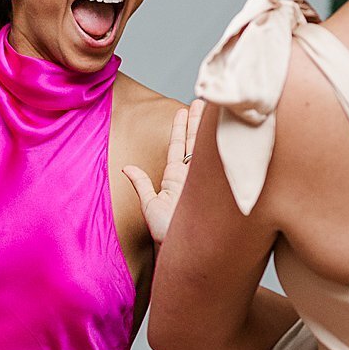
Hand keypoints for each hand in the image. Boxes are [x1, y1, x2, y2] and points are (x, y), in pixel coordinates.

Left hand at [124, 100, 204, 244]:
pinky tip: (221, 125)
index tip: (183, 109)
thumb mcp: (150, 206)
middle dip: (198, 120)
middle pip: (195, 141)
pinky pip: (215, 157)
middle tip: (202, 100)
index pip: (178, 147)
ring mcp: (204, 178)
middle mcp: (191, 176)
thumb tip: (127, 167)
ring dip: (207, 125)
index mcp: (175, 179)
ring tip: (210, 105)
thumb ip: (141, 185)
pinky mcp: (213, 183)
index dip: (181, 128)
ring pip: (206, 145)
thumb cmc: (167, 234)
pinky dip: (217, 141)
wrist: (185, 249)